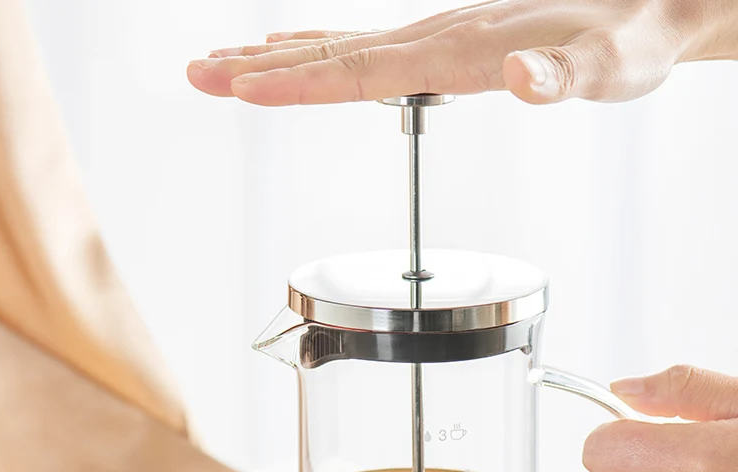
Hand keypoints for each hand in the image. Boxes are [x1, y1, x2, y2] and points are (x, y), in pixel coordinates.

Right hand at [188, 1, 737, 105]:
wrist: (651, 3)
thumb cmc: (635, 35)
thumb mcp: (614, 65)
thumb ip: (567, 76)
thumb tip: (520, 79)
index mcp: (465, 51)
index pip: (365, 69)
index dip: (301, 81)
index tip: (243, 85)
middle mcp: (440, 36)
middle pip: (334, 52)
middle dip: (261, 67)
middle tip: (199, 72)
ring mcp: (437, 35)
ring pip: (340, 46)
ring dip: (278, 57)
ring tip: (224, 62)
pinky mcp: (443, 42)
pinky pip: (364, 48)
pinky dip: (320, 52)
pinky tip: (300, 54)